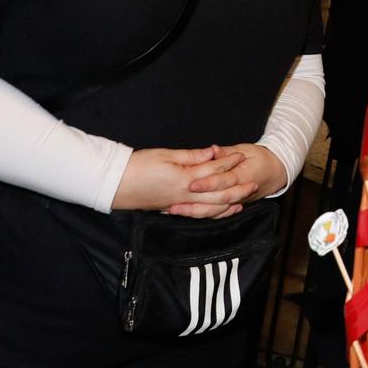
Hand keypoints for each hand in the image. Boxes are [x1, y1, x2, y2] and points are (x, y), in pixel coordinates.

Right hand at [111, 147, 255, 216]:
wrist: (114, 184)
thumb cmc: (137, 165)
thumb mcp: (165, 155)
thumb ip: (191, 156)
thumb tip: (212, 153)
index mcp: (185, 178)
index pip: (214, 170)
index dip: (229, 162)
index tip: (242, 156)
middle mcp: (185, 195)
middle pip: (219, 193)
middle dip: (238, 187)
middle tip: (254, 183)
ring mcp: (179, 205)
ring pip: (211, 208)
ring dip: (229, 203)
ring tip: (244, 199)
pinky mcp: (173, 210)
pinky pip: (199, 214)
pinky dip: (214, 213)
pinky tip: (221, 211)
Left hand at [168, 143, 285, 216]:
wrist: (276, 172)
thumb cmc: (260, 158)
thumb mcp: (244, 149)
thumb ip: (226, 152)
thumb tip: (213, 150)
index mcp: (243, 175)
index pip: (223, 181)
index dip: (207, 184)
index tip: (190, 185)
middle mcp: (239, 191)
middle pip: (216, 201)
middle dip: (194, 205)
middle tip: (175, 205)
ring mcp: (236, 201)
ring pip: (215, 211)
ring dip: (195, 212)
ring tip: (175, 210)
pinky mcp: (233, 205)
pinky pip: (218, 213)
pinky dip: (202, 215)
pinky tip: (188, 214)